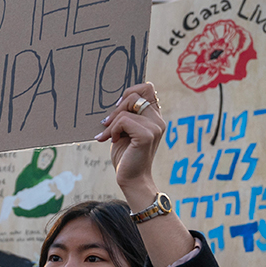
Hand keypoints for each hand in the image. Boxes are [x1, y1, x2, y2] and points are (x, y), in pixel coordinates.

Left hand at [96, 83, 166, 197]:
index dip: (130, 92)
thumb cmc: (126, 156)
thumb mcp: (124, 131)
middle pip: (135, 93)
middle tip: (107, 124)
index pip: (147, 88)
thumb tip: (115, 100)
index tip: (118, 109)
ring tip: (108, 136)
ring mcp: (155, 127)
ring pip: (127, 107)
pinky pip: (124, 120)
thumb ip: (126, 115)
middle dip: (117, 108)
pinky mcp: (147, 135)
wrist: (131, 179)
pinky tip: (113, 140)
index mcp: (154, 117)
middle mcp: (158, 120)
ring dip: (112, 122)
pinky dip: (113, 130)